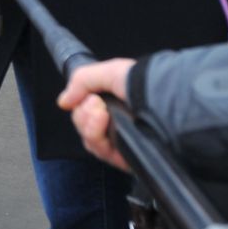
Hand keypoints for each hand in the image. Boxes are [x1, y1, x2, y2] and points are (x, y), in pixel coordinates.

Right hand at [56, 58, 136, 172]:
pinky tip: (106, 123)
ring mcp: (121, 140)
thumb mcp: (110, 71)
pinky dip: (97, 137)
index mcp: (115, 102)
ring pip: (88, 139)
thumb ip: (82, 81)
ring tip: (102, 113)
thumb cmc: (144, 84)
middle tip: (97, 104)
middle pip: (82, 125)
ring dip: (89, 124)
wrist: (164, 102)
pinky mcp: (125, 157)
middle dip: (83, 114)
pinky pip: (100, 152)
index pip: (85, 109)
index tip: (88, 97)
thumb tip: (63, 101)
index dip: (80, 104)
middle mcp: (117, 121)